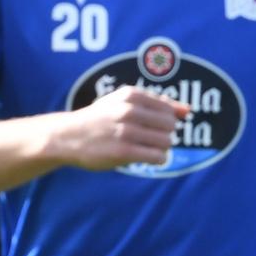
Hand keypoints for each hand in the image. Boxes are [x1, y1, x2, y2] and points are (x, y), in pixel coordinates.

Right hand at [46, 86, 188, 170]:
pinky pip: (158, 157)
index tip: (151, 126)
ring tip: (145, 148)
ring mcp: (126, 132)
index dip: (165, 121)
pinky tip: (144, 157)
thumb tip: (187, 110)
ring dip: (160, 148)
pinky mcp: (123, 152)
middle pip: (170, 126)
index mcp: (130, 95)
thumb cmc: (98, 119)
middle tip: (148, 139)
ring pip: (166, 142)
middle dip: (164, 135)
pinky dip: (157, 159)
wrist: (67, 136)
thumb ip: (156, 104)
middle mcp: (129, 111)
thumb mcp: (123, 102)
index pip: (168, 109)